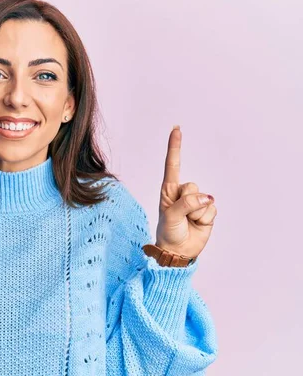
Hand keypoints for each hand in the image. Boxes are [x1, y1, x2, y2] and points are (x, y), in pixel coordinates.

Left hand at [155, 126, 217, 257]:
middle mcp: (182, 193)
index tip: (176, 129)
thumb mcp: (171, 216)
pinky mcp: (207, 210)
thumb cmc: (168, 232)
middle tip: (180, 216)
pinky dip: (205, 219)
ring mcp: (196, 202)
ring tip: (187, 222)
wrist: (178, 251)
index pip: (173, 164)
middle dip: (188, 203)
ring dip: (196, 213)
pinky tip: (197, 225)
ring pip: (204, 199)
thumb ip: (187, 204)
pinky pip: (212, 209)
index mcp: (168, 190)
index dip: (175, 146)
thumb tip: (207, 197)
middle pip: (192, 186)